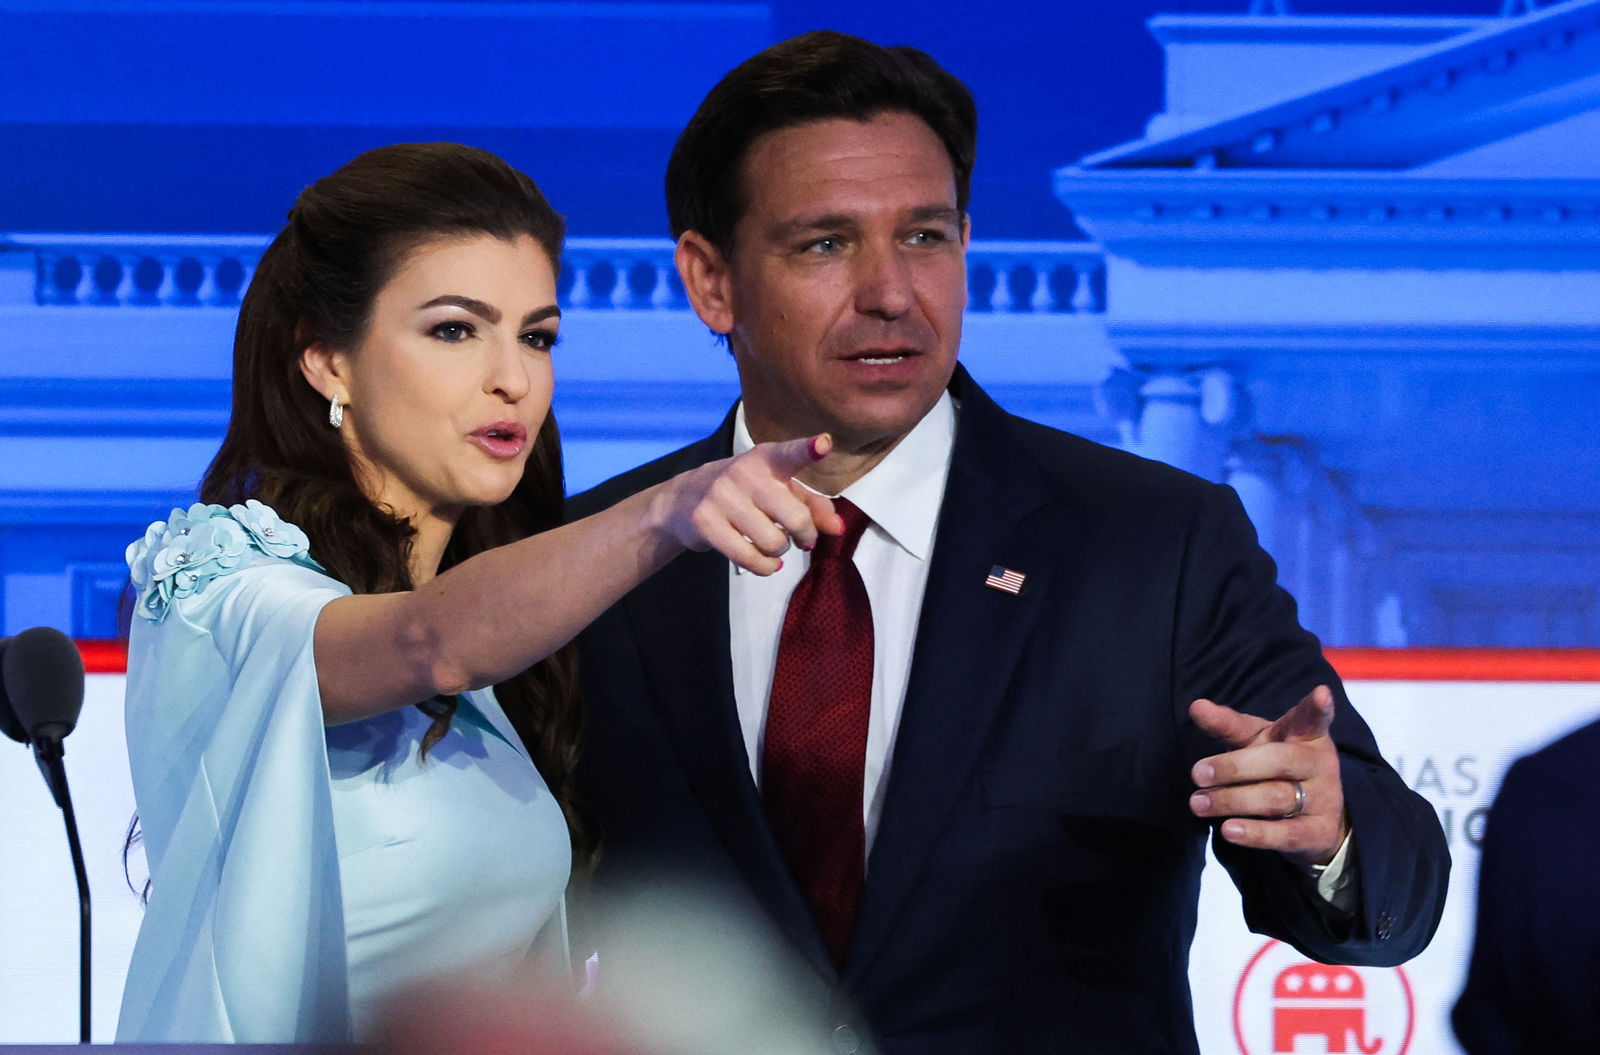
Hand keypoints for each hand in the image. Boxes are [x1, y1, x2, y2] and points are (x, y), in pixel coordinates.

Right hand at [654, 433, 841, 574]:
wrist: (684, 500)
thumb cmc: (745, 493)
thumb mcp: (778, 489)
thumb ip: (812, 505)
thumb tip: (838, 529)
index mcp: (767, 458)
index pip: (790, 453)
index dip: (808, 449)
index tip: (824, 444)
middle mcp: (744, 473)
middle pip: (795, 518)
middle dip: (805, 536)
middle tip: (801, 538)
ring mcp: (722, 497)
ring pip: (774, 543)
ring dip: (781, 552)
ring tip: (774, 545)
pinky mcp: (706, 522)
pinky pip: (749, 558)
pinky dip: (765, 568)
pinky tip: (766, 563)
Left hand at [1188, 685, 1349, 867]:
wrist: (1316, 818)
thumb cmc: (1278, 767)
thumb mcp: (1257, 741)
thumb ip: (1229, 725)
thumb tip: (1196, 706)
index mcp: (1306, 735)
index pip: (1311, 718)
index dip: (1317, 707)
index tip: (1322, 694)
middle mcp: (1319, 764)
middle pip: (1279, 760)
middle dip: (1235, 767)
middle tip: (1197, 773)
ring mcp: (1324, 799)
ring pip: (1276, 798)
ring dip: (1232, 800)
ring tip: (1198, 803)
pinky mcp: (1319, 833)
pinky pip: (1286, 834)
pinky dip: (1255, 833)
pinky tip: (1228, 830)